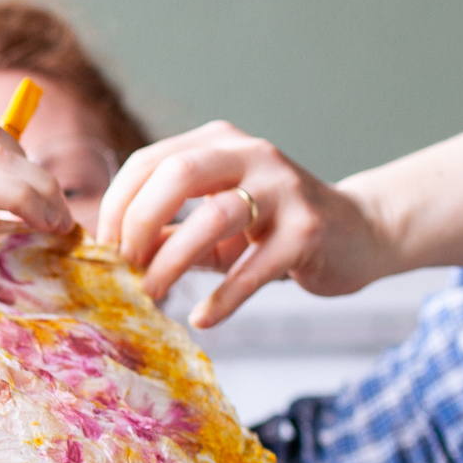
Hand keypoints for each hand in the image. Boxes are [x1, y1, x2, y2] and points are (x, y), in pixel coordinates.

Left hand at [96, 121, 386, 328]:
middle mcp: (251, 154)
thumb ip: (167, 230)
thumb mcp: (212, 224)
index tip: (104, 248)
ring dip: (172, 260)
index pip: (149, 161)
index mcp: (218, 144)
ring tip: (151, 293)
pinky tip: (202, 318)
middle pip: (177, 174)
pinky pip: (256, 266)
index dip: (118, 204)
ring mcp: (283, 188)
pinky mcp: (308, 230)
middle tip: (123, 266)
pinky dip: (224, 297)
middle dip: (139, 221)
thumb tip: (110, 254)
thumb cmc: (271, 230)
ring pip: (215, 216)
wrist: (358, 234)